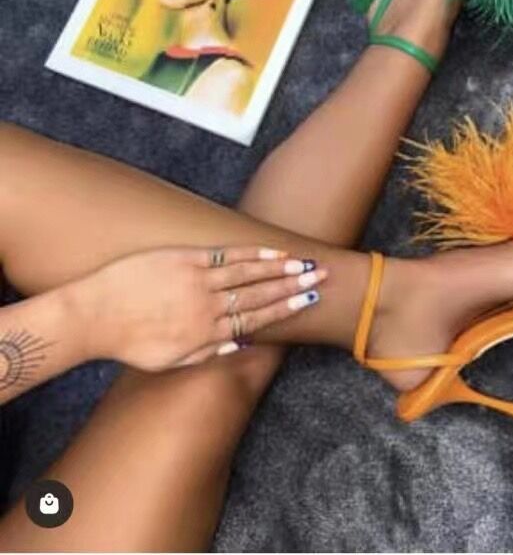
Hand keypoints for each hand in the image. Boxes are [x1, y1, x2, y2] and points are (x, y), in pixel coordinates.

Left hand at [68, 245, 325, 370]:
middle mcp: (209, 307)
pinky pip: (224, 255)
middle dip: (293, 286)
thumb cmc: (128, 342)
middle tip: (320, 277)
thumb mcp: (168, 361)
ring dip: (279, 267)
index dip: (285, 309)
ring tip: (303, 262)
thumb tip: (236, 347)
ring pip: (248, 273)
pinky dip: (250, 252)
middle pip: (260, 294)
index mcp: (207, 333)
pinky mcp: (184, 260)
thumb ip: (206, 354)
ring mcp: (198, 280)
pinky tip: (269, 249)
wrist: (94, 315)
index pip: (256, 319)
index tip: (308, 301)